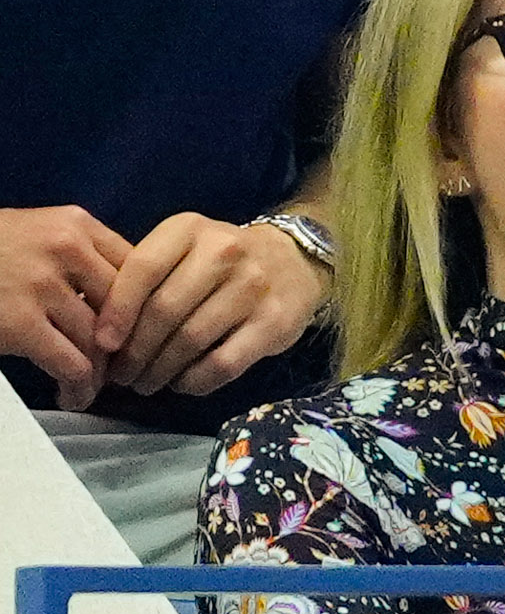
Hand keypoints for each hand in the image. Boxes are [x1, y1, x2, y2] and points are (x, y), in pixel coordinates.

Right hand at [0, 205, 131, 411]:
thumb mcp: (37, 234)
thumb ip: (79, 255)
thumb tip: (128, 299)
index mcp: (76, 224)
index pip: (139, 271)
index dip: (145, 311)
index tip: (140, 336)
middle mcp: (66, 248)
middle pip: (126, 308)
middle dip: (127, 347)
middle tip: (121, 370)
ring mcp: (42, 284)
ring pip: (101, 342)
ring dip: (101, 376)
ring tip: (90, 389)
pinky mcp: (19, 323)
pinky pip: (72, 365)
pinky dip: (78, 388)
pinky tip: (71, 396)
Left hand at [95, 214, 328, 399]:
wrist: (293, 259)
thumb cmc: (221, 261)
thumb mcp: (183, 248)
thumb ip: (146, 277)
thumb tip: (104, 333)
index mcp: (189, 229)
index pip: (143, 269)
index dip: (117, 311)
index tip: (102, 344)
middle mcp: (224, 252)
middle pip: (165, 310)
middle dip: (136, 350)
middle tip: (122, 375)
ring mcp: (254, 286)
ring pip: (192, 339)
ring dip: (161, 370)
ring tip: (147, 383)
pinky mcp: (275, 322)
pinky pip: (225, 362)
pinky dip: (197, 380)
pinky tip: (183, 384)